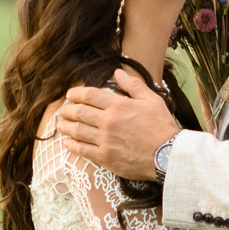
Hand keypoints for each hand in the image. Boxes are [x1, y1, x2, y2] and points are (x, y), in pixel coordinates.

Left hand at [57, 69, 181, 181]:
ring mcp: (105, 140)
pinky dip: (72, 145)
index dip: (76, 93)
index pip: (89, 95)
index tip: (70, 95)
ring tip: (60, 124)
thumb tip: (117, 72)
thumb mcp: (151, 99)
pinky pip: (83, 150)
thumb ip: (132, 85)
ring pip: (77, 131)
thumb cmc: (161, 126)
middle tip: (63, 110)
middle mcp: (108, 122)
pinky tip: (67, 143)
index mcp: (118, 105)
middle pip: (79, 112)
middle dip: (67, 110)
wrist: (168, 154)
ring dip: (65, 126)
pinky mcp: (105, 157)